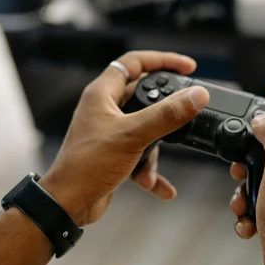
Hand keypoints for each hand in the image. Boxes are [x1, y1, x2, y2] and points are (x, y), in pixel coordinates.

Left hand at [41, 51, 209, 224]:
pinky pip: (139, 154)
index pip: (134, 62)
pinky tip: (158, 185)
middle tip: (186, 111)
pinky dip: (149, 168)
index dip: (162, 60)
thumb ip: (167, 115)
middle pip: (143, 96)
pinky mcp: (113, 153)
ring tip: (151, 165)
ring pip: (144, 129)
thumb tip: (196, 95)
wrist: (68, 203)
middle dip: (164, 111)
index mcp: (102, 94)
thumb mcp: (133, 135)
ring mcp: (109, 131)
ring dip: (154, 150)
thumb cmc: (87, 165)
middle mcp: (104, 109)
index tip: (187, 67)